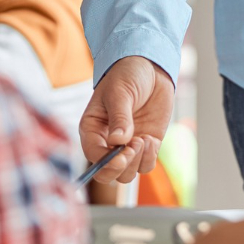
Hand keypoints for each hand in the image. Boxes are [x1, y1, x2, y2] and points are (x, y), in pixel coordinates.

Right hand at [79, 55, 174, 183]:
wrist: (151, 68)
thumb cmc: (127, 75)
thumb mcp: (120, 92)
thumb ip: (119, 117)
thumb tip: (118, 141)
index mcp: (92, 129)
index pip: (93, 156)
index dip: (105, 162)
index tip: (120, 155)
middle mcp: (106, 142)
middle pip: (107, 174)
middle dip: (121, 167)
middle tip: (133, 148)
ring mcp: (127, 146)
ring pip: (127, 174)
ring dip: (137, 162)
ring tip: (143, 139)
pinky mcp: (145, 145)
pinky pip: (146, 165)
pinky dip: (150, 157)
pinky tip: (151, 139)